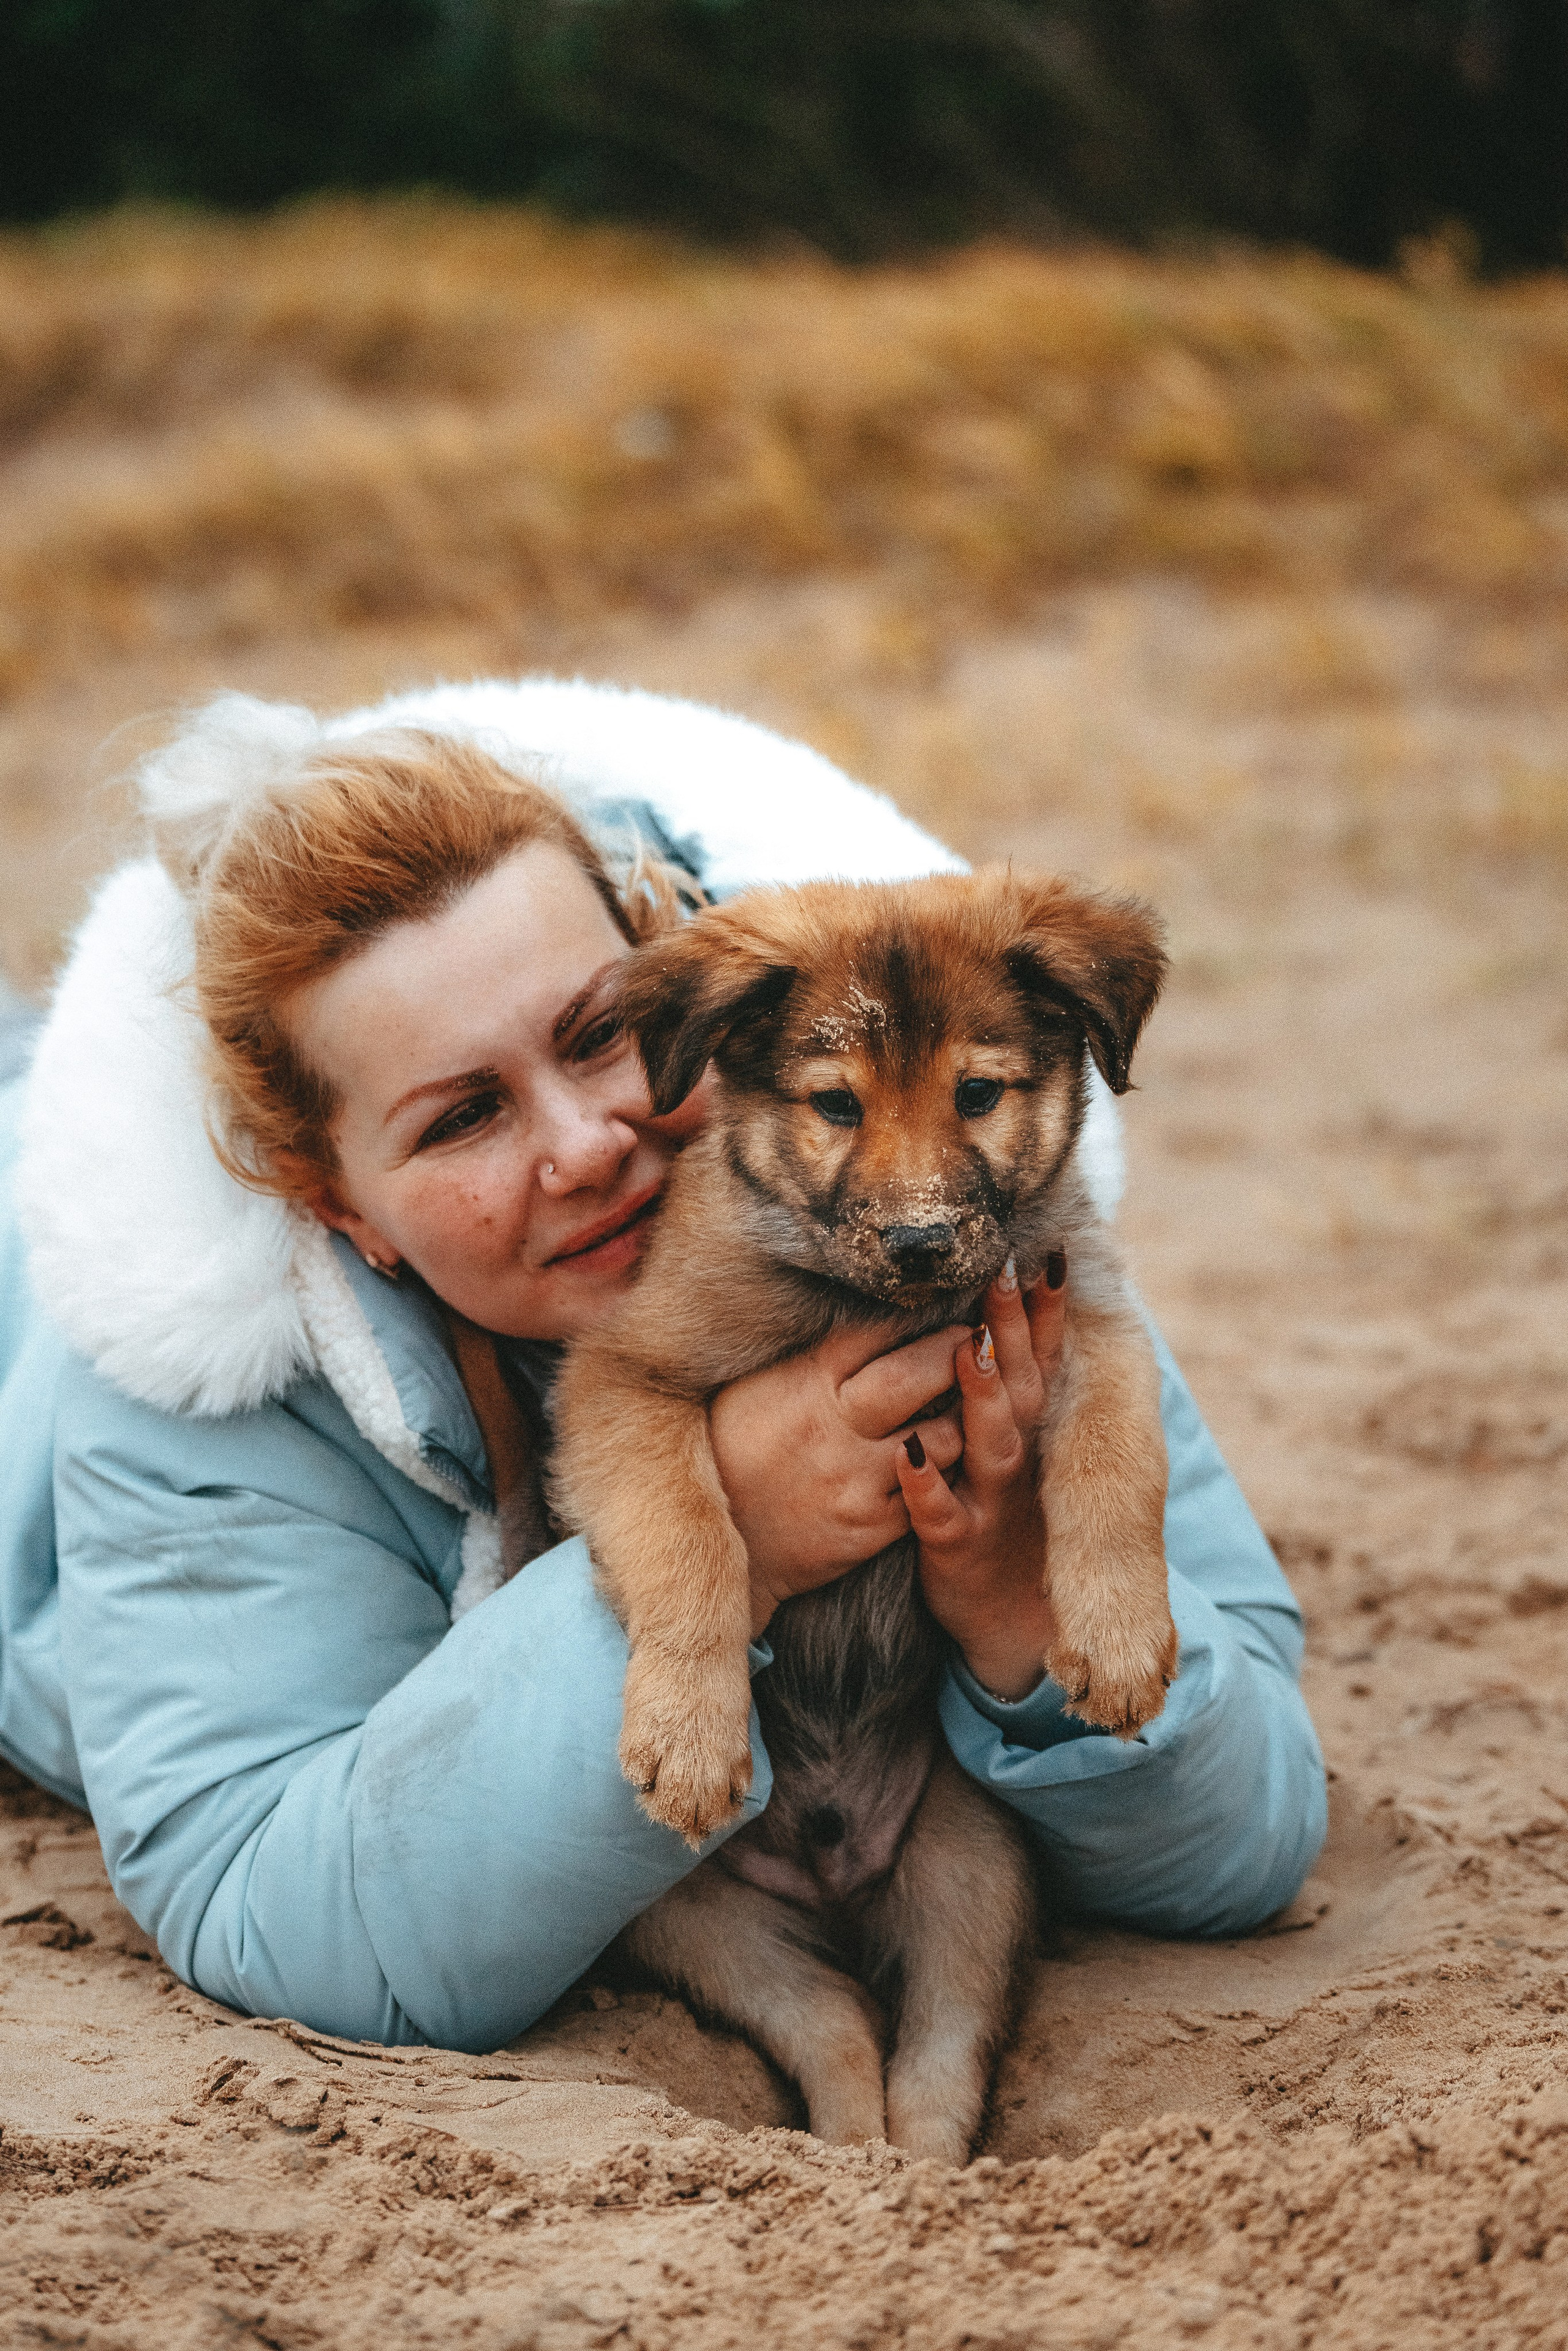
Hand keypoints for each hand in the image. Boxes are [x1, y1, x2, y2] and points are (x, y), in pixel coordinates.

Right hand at [709, 1321, 969, 1636]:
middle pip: (918, 1375)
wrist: (723, 1540)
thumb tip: (850, 1302)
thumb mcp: (753, 1385)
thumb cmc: (734, 1449)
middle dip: (955, 1351)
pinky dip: (947, 1467)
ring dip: (964, 1414)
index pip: (876, 1330)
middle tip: (976, 1338)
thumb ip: (806, 1351)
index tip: (944, 1298)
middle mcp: (833, 1428)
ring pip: (942, 1436)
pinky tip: (948, 1451)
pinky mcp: (873, 1526)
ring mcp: (857, 1480)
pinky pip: (932, 1489)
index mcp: (804, 1383)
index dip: (917, 1309)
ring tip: (972, 1398)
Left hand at [898, 1262, 1067, 1701]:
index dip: (1045, 1309)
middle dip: (1014, 1328)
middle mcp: (1017, 1456)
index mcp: (1028, 1428)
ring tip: (971, 1350)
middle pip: (1020, 1384)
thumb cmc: (1002, 1509)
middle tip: (1003, 1271)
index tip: (1045, 1251)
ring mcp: (989, 1500)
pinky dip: (926, 1486)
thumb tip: (1017, 1310)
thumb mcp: (1016, 1446)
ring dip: (982, 1396)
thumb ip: (1016, 1384)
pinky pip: (939, 1514)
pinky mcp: (956, 1544)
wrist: (1009, 1617)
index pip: (1042, 1357)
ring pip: (990, 1443)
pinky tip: (909, 1455)